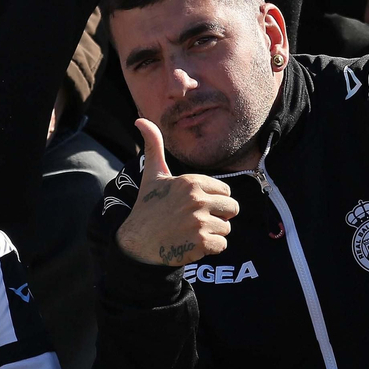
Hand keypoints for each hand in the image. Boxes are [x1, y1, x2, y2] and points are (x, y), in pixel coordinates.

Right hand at [115, 119, 238, 267]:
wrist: (137, 243)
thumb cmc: (148, 207)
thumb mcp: (152, 175)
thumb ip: (154, 146)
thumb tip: (140, 119)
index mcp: (191, 182)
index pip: (225, 192)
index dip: (212, 200)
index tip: (192, 205)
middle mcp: (197, 199)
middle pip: (232, 209)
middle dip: (217, 216)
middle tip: (194, 221)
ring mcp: (199, 222)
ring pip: (226, 229)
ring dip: (212, 234)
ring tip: (190, 232)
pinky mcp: (200, 243)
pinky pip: (222, 246)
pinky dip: (209, 249)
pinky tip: (191, 244)